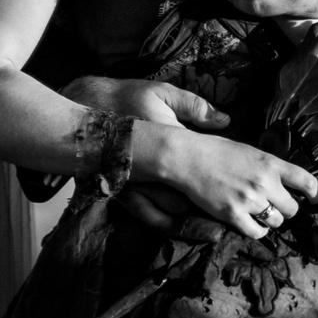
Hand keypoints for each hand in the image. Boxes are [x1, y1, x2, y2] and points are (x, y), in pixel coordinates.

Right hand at [64, 76, 228, 228]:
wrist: (88, 110)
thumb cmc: (126, 98)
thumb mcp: (161, 93)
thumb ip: (194, 106)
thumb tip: (224, 120)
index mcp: (168, 141)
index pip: (201, 168)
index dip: (217, 179)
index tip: (229, 182)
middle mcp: (152, 167)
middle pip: (189, 195)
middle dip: (206, 201)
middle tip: (222, 202)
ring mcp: (137, 184)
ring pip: (171, 211)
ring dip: (188, 215)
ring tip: (205, 215)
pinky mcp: (123, 192)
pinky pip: (147, 215)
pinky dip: (164, 222)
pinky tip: (176, 224)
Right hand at [133, 124, 317, 239]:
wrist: (188, 158)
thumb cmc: (217, 151)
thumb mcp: (250, 151)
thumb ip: (270, 166)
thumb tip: (287, 181)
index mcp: (270, 163)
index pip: (307, 181)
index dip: (316, 194)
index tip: (316, 199)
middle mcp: (264, 183)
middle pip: (293, 209)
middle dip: (286, 209)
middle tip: (276, 205)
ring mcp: (249, 200)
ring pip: (276, 222)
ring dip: (271, 220)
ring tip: (260, 212)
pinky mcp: (233, 215)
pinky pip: (257, 233)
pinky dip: (256, 230)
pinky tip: (250, 222)